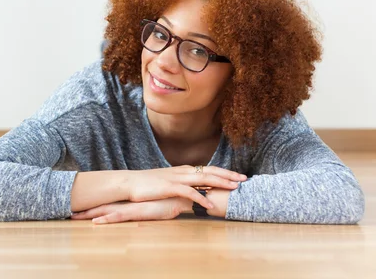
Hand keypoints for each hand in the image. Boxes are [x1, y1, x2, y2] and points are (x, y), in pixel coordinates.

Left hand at [70, 197, 189, 224]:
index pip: (107, 202)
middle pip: (101, 206)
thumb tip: (141, 205)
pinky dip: (106, 220)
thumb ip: (146, 204)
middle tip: (68, 212)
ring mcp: (131, 207)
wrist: (180, 195)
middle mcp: (127, 202)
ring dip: (90, 214)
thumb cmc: (169, 199)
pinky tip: (96, 223)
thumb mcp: (154, 203)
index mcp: (129, 200)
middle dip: (85, 210)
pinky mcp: (137, 212)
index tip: (78, 207)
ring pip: (105, 211)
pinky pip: (119, 217)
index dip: (92, 204)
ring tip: (73, 217)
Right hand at [126, 165, 246, 209]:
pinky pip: (190, 193)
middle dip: (229, 175)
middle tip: (245, 179)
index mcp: (184, 170)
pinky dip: (202, 198)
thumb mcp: (168, 182)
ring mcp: (177, 178)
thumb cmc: (148, 185)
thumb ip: (182, 184)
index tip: (238, 175)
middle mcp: (183, 171)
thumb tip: (193, 190)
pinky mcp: (170, 187)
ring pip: (204, 179)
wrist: (130, 183)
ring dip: (220, 183)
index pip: (208, 169)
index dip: (224, 172)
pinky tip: (211, 206)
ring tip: (234, 188)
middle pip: (211, 171)